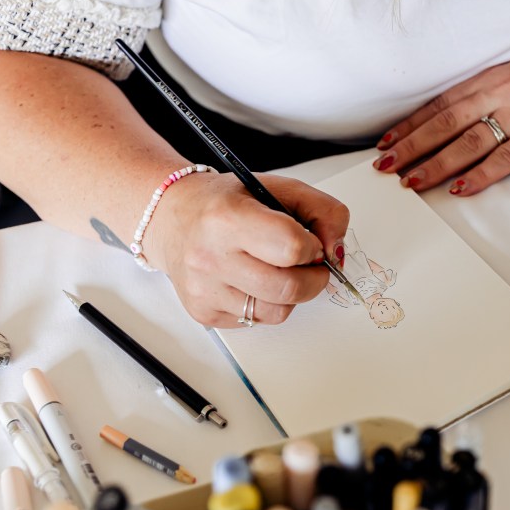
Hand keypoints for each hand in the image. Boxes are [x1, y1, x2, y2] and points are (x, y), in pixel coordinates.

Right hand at [144, 172, 348, 326]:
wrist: (173, 217)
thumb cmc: (227, 201)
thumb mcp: (279, 188)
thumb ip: (322, 210)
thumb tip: (336, 251)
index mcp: (228, 218)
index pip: (292, 247)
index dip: (313, 246)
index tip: (311, 242)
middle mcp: (210, 257)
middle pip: (289, 288)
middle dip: (314, 278)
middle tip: (309, 264)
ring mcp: (204, 289)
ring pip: (277, 312)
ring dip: (291, 294)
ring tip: (277, 270)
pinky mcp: (203, 312)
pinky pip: (256, 321)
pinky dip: (266, 303)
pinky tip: (252, 279)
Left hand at [372, 24, 509, 193]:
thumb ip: (491, 91)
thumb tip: (461, 115)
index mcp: (493, 78)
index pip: (441, 103)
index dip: (411, 124)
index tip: (387, 140)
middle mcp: (502, 93)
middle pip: (444, 123)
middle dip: (411, 146)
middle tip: (385, 166)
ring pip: (468, 141)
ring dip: (436, 163)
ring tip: (412, 181)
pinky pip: (507, 157)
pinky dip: (482, 174)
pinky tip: (462, 187)